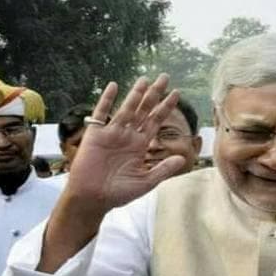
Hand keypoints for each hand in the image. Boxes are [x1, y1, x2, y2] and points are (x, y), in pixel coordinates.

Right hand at [67, 74, 185, 211]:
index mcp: (140, 144)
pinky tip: (113, 86)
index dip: (166, 107)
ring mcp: (112, 133)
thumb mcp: (146, 182)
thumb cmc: (118, 193)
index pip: (156, 120)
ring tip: (145, 79)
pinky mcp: (96, 135)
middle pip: (144, 110)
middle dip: (154, 94)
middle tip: (164, 76)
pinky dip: (106, 100)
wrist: (93, 199)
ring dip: (135, 94)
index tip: (177, 92)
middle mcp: (128, 135)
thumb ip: (163, 169)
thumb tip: (182, 158)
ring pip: (126, 109)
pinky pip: (101, 114)